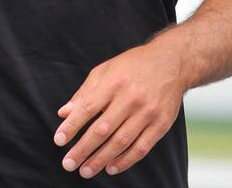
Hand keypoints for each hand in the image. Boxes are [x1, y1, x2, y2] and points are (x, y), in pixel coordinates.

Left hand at [53, 38, 184, 178]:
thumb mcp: (105, 70)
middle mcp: (130, 98)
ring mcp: (148, 112)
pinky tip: (111, 168)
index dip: (72, 126)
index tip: (59, 141)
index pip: (88, 108)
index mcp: (113, 82)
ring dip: (101, 159)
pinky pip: (141, 147)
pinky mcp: (161, 123)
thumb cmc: (133, 66)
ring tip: (86, 170)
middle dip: (83, 149)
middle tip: (69, 163)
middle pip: (103, 129)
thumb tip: (64, 113)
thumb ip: (84, 93)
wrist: (172, 62)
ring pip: (121, 141)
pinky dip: (125, 161)